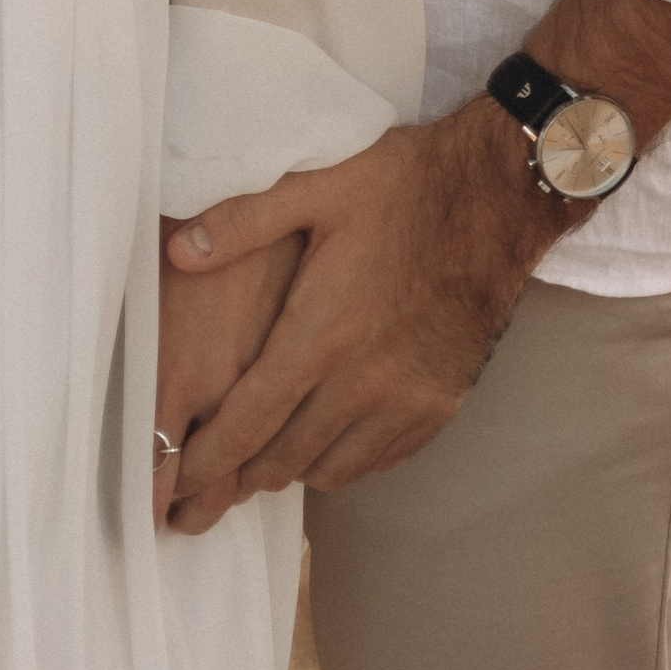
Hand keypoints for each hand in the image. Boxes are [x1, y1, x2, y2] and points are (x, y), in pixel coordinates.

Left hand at [161, 109, 545, 531]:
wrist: (498, 198)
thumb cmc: (405, 186)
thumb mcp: (317, 184)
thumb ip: (244, 220)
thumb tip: (178, 250)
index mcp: (320, 335)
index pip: (246, 424)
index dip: (204, 460)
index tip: (172, 483)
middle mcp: (360, 383)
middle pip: (282, 459)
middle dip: (236, 477)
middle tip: (205, 485)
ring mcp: (404, 400)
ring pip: (329, 468)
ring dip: (289, 468)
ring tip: (260, 459)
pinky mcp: (438, 404)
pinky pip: (379, 460)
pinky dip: (342, 461)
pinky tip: (327, 441)